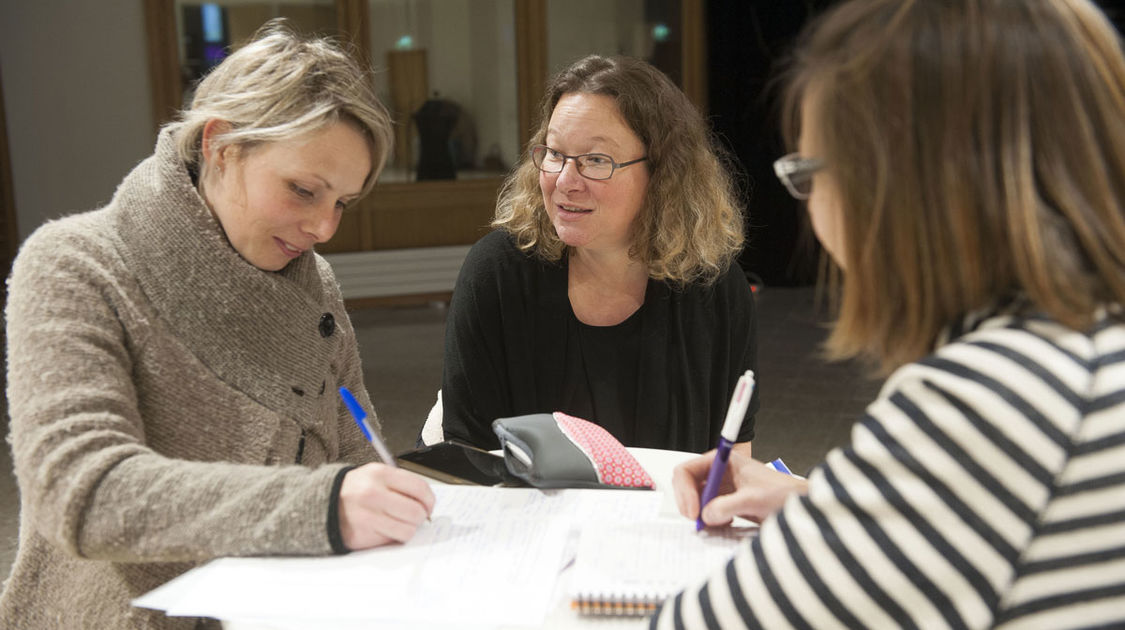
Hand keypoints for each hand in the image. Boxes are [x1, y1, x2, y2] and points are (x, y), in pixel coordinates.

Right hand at [337, 463, 435, 549]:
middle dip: (421, 517)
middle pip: (416, 512)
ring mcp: (367, 516)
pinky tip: (387, 530)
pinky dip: (394, 538)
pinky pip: (392, 541)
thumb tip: (427, 502)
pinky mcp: (363, 535)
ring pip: (407, 530)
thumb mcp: (375, 475)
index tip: (429, 506)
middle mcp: (373, 494)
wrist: (322, 503)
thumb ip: (401, 484)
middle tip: (417, 517)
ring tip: (401, 524)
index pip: (419, 488)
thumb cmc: (355, 490)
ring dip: (409, 529)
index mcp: (380, 474)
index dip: (430, 500)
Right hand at [672, 449, 807, 527]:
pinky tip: (724, 523)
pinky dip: (709, 521)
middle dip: (690, 504)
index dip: (685, 491)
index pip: (687, 471)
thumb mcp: (755, 499)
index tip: (693, 511)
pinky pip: (707, 511)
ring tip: (716, 523)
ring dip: (700, 514)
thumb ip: (729, 506)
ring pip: (695, 500)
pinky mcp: (726, 503)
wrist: (800, 503)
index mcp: (722, 461)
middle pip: (687, 486)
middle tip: (698, 522)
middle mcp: (718, 473)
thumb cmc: (783, 493)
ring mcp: (721, 488)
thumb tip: (706, 515)